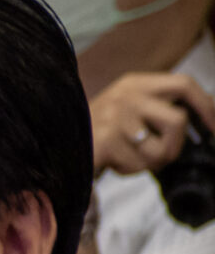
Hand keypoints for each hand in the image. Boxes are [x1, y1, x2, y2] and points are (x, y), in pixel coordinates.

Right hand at [91, 72, 213, 175]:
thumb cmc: (99, 132)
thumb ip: (160, 107)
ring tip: (131, 158)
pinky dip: (130, 170)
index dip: (206, 106)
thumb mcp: (129, 109)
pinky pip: (138, 163)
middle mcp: (126, 94)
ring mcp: (114, 116)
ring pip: (160, 148)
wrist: (55, 144)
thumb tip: (204, 116)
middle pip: (178, 120)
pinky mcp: (106, 140)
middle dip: (176, 145)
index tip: (214, 128)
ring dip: (151, 162)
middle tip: (165, 156)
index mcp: (135, 83)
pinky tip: (114, 163)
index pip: (184, 84)